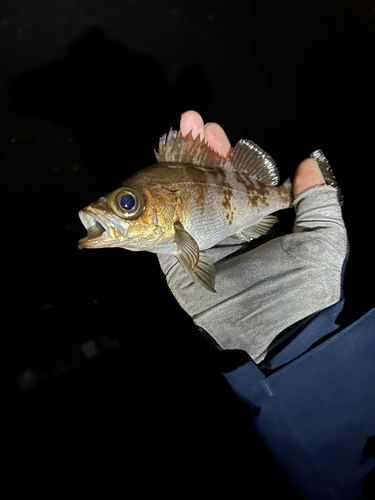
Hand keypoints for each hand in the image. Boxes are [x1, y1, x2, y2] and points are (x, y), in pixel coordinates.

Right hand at [158, 111, 347, 363]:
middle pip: (204, 179)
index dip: (223, 152)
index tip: (215, 131)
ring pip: (178, 197)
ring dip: (170, 166)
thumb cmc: (298, 289)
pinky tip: (145, 178)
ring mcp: (199, 239)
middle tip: (189, 121)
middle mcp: (226, 225)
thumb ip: (319, 203)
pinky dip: (149, 205)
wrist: (269, 334)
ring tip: (170, 134)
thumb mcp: (322, 242)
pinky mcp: (176, 257)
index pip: (235, 176)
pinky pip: (158, 227)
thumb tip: (310, 165)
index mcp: (257, 219)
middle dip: (195, 148)